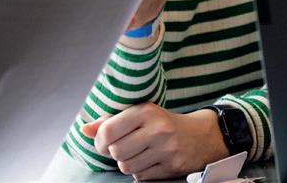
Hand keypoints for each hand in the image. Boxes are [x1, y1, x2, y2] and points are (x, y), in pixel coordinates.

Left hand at [81, 104, 225, 179]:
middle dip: (115, 153)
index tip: (105, 141)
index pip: (108, 130)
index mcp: (146, 111)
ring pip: (127, 167)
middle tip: (123, 147)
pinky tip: (151, 160)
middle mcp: (158, 129)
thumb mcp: (141, 114)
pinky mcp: (172, 166)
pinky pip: (141, 176)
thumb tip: (85, 130)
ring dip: (128, 163)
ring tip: (139, 153)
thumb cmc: (164, 123)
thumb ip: (111, 121)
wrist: (202, 135)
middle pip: (116, 152)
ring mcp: (167, 149)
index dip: (100, 140)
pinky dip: (141, 171)